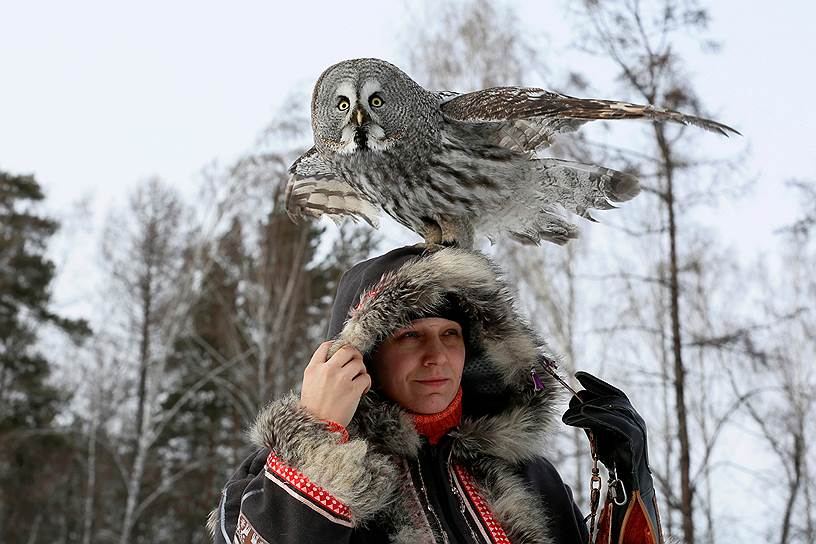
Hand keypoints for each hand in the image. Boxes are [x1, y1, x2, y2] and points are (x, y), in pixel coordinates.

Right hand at [300, 342, 370, 426]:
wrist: (317, 426)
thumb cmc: (314, 407)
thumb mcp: (308, 383)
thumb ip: (319, 369)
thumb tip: (336, 358)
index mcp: (314, 368)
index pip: (326, 346)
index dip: (336, 345)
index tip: (342, 351)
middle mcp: (327, 370)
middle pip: (347, 350)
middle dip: (354, 354)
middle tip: (356, 362)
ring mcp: (341, 379)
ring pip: (359, 363)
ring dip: (361, 370)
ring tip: (358, 379)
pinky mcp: (353, 390)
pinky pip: (366, 378)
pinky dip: (366, 383)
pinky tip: (362, 390)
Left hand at [561, 372, 649, 490]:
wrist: (630, 485)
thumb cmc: (614, 459)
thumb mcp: (599, 435)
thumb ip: (590, 419)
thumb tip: (574, 402)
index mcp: (628, 416)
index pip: (613, 393)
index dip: (597, 383)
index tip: (578, 375)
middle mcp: (635, 419)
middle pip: (614, 398)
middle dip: (593, 391)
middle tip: (571, 393)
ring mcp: (638, 428)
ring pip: (614, 408)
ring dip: (589, 407)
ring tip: (569, 412)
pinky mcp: (636, 440)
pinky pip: (618, 423)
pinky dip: (599, 416)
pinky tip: (583, 414)